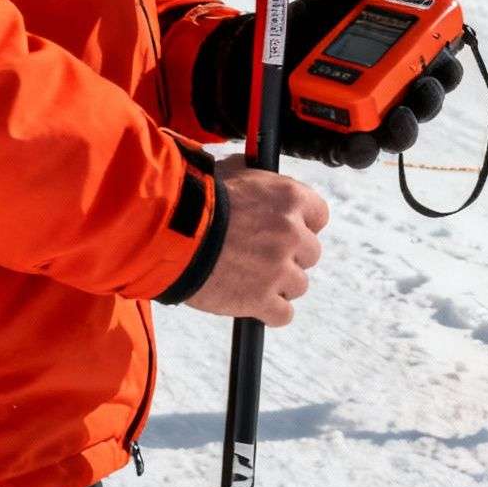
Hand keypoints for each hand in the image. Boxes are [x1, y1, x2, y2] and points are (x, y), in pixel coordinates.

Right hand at [184, 158, 328, 325]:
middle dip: (288, 256)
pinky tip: (251, 303)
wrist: (168, 232)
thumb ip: (254, 177)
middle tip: (260, 255)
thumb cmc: (194, 198)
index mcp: (290, 199)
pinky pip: (283, 315)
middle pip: (310, 253)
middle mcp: (292, 233)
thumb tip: (257, 172)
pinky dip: (269, 312)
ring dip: (278, 284)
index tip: (286, 231)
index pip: (319, 216)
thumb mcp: (231, 171)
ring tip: (248, 278)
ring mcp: (278, 269)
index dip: (302, 225)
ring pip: (298, 285)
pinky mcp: (261, 300)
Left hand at [199, 0, 464, 167]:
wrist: (243, 66)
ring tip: (400, 119)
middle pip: (422, 103)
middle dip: (431, 98)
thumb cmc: (290, 36)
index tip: (448, 53)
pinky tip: (361, 143)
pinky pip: (354, 155)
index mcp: (389, 61)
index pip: (430, 65)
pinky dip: (360, 151)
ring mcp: (361, 123)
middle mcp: (383, 94)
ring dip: (405, 129)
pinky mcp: (333, 146)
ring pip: (396, 135)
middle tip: (427, 87)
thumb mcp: (314, 11)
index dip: (446, 62)